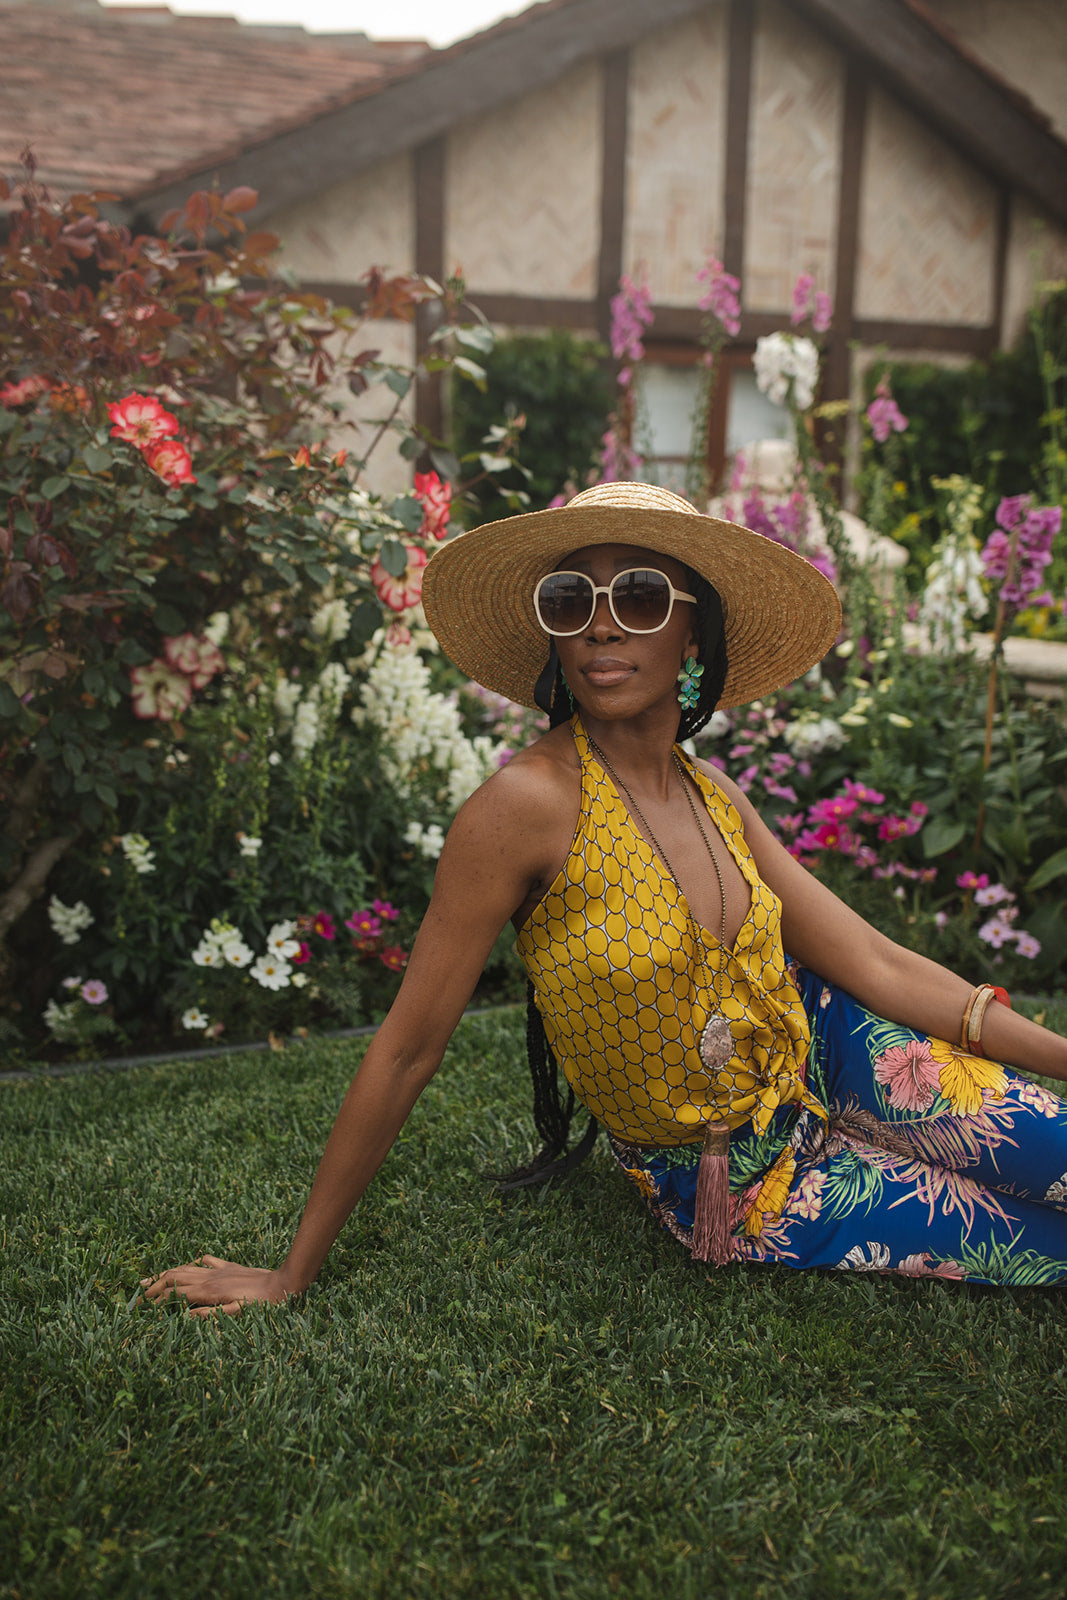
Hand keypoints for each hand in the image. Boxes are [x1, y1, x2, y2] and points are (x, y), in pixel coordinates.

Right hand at [139, 1255, 292, 1317]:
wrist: (283, 1284)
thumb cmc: (263, 1304)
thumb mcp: (238, 1314)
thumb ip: (211, 1315)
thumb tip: (186, 1316)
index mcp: (210, 1291)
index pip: (175, 1295)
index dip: (157, 1301)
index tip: (142, 1308)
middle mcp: (210, 1277)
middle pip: (174, 1278)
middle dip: (155, 1287)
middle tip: (138, 1296)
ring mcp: (219, 1270)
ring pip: (185, 1268)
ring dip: (166, 1274)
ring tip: (151, 1279)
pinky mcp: (229, 1266)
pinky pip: (205, 1260)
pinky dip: (191, 1263)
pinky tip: (188, 1266)